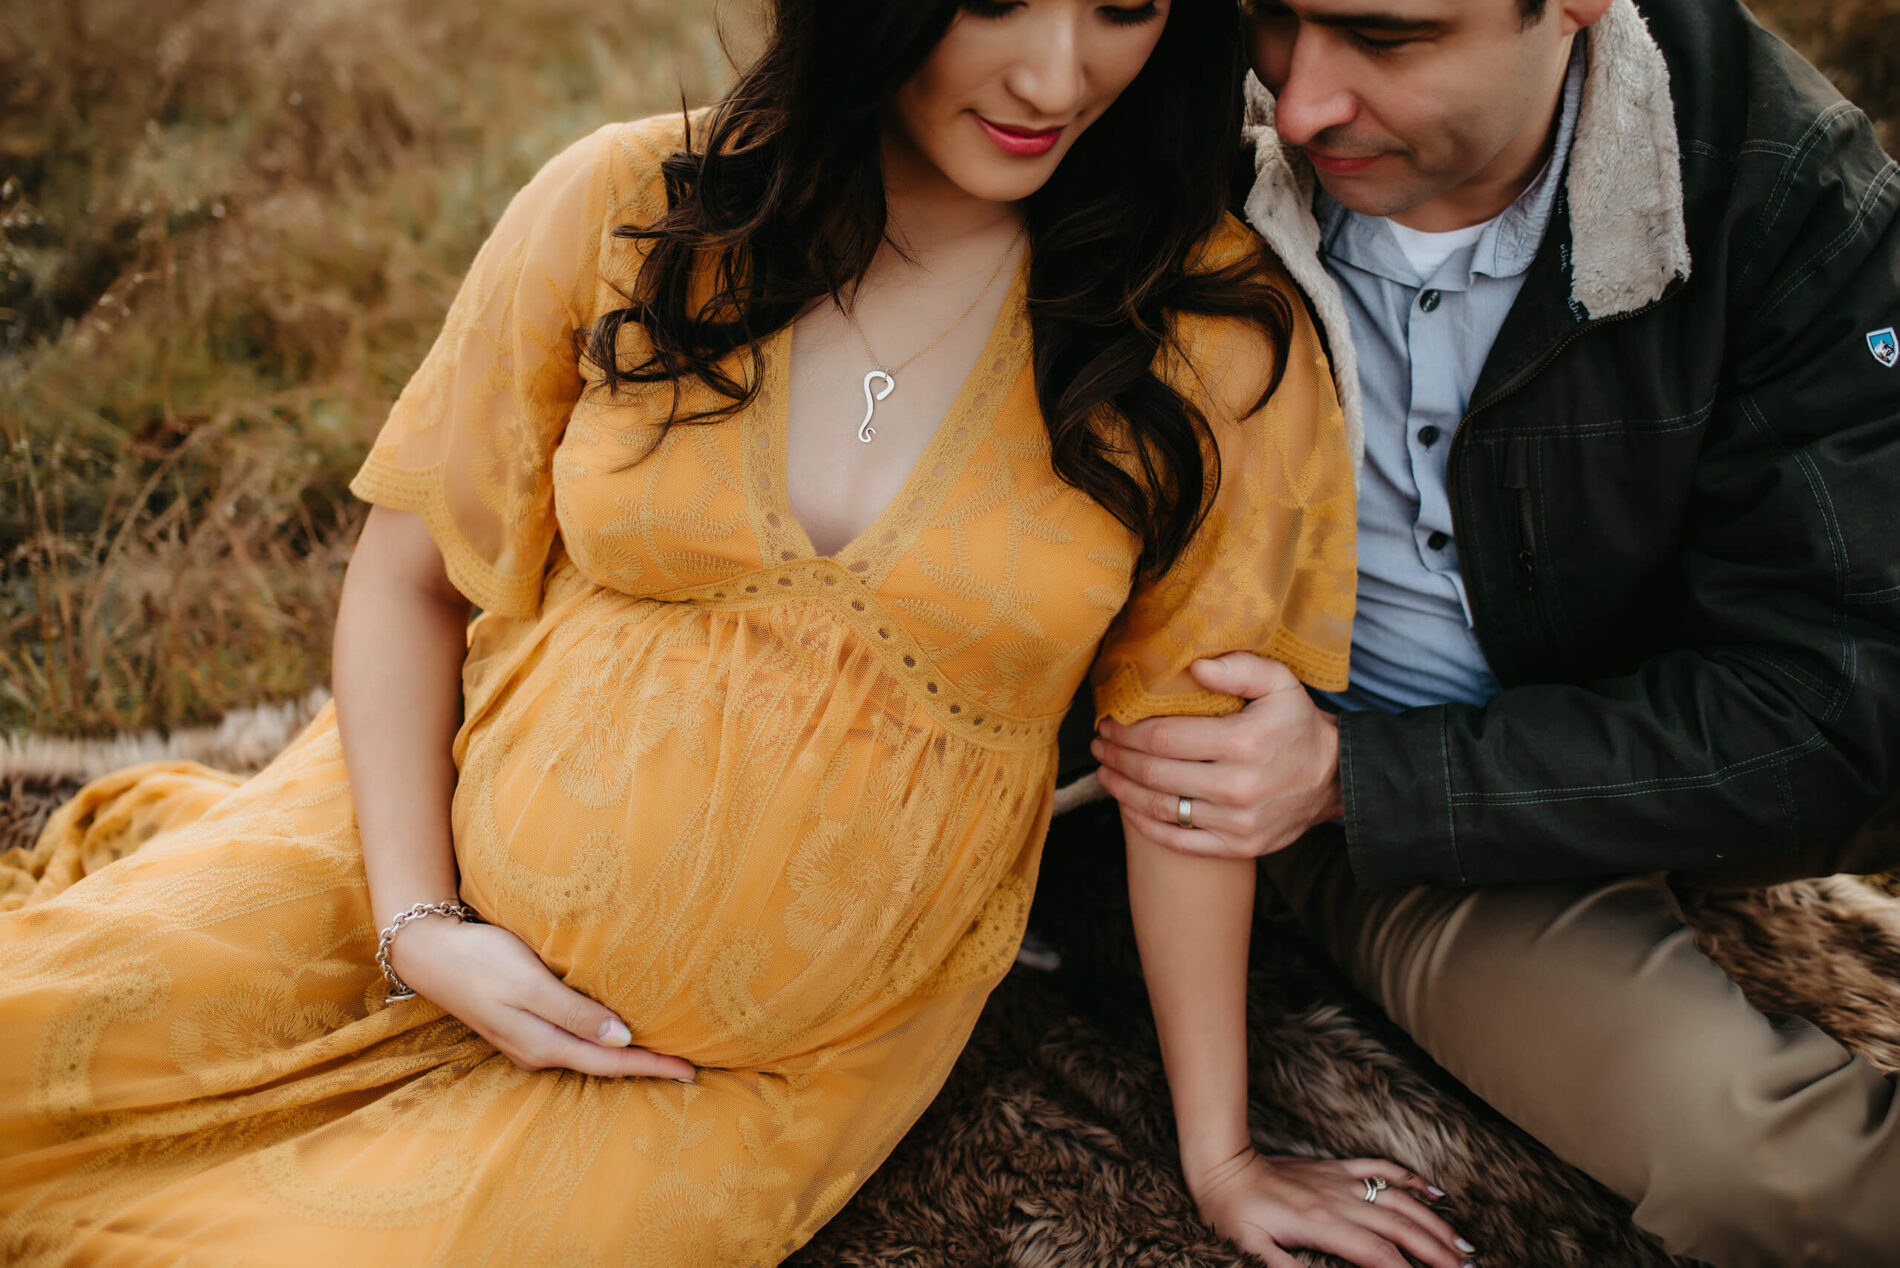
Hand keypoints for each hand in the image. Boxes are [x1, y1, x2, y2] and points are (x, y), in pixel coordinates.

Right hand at [390, 915, 695, 1080]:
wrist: (429, 953)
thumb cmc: (482, 959)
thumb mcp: (528, 983)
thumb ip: (573, 1012)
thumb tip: (622, 1040)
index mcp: (544, 1044)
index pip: (611, 1062)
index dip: (652, 1066)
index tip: (691, 1070)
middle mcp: (539, 1050)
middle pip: (604, 1065)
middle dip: (646, 1066)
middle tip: (690, 1064)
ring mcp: (530, 1040)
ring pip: (590, 1054)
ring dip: (626, 1056)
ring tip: (664, 1049)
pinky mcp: (524, 1024)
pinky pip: (575, 1040)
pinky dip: (603, 1040)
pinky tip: (618, 1032)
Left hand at [1092, 652, 1342, 859]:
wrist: (1333, 778)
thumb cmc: (1296, 726)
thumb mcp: (1280, 683)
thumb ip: (1240, 669)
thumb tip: (1195, 667)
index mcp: (1243, 742)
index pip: (1164, 738)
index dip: (1127, 732)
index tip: (1109, 722)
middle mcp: (1237, 786)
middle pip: (1154, 773)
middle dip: (1117, 758)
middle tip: (1099, 746)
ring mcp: (1236, 822)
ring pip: (1160, 808)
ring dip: (1122, 790)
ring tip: (1104, 772)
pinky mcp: (1237, 847)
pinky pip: (1179, 841)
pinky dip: (1145, 826)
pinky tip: (1128, 806)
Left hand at [1188, 1147, 1475, 1267]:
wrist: (1223, 1165)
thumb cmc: (1234, 1213)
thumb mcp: (1252, 1250)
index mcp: (1322, 1225)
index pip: (1377, 1254)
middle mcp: (1340, 1200)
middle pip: (1401, 1229)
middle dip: (1438, 1253)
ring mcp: (1342, 1181)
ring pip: (1401, 1200)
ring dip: (1435, 1223)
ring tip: (1464, 1246)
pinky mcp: (1337, 1168)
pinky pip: (1382, 1168)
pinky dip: (1412, 1179)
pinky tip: (1436, 1193)